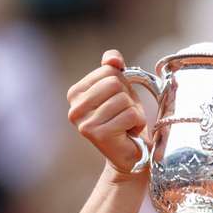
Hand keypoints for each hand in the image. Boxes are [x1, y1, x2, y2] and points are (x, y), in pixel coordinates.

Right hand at [66, 50, 148, 177]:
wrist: (130, 155)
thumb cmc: (125, 121)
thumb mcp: (121, 90)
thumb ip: (113, 69)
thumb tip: (112, 58)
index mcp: (76, 93)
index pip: (108, 70)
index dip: (122, 84)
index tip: (119, 102)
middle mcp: (74, 108)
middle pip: (114, 82)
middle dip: (128, 98)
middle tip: (123, 115)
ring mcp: (83, 122)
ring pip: (123, 99)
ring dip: (134, 112)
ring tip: (126, 124)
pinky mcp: (96, 134)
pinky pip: (130, 114)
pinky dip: (137, 123)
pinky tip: (129, 133)